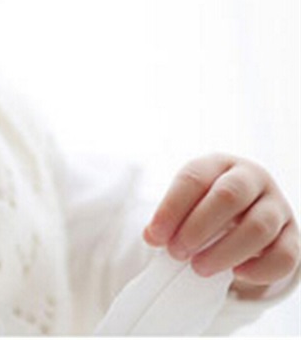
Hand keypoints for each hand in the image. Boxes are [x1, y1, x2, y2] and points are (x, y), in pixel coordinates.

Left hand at [142, 153, 299, 298]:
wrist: (249, 206)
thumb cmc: (209, 201)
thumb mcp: (189, 198)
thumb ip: (171, 215)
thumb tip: (152, 237)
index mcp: (218, 163)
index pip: (194, 178)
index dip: (171, 208)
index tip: (154, 236)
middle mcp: (251, 178)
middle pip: (228, 196)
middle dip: (198, 227)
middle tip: (177, 252)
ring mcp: (277, 205)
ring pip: (258, 226)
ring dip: (225, 251)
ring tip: (199, 268)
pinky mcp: (293, 234)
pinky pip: (285, 255)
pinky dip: (261, 269)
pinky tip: (236, 275)